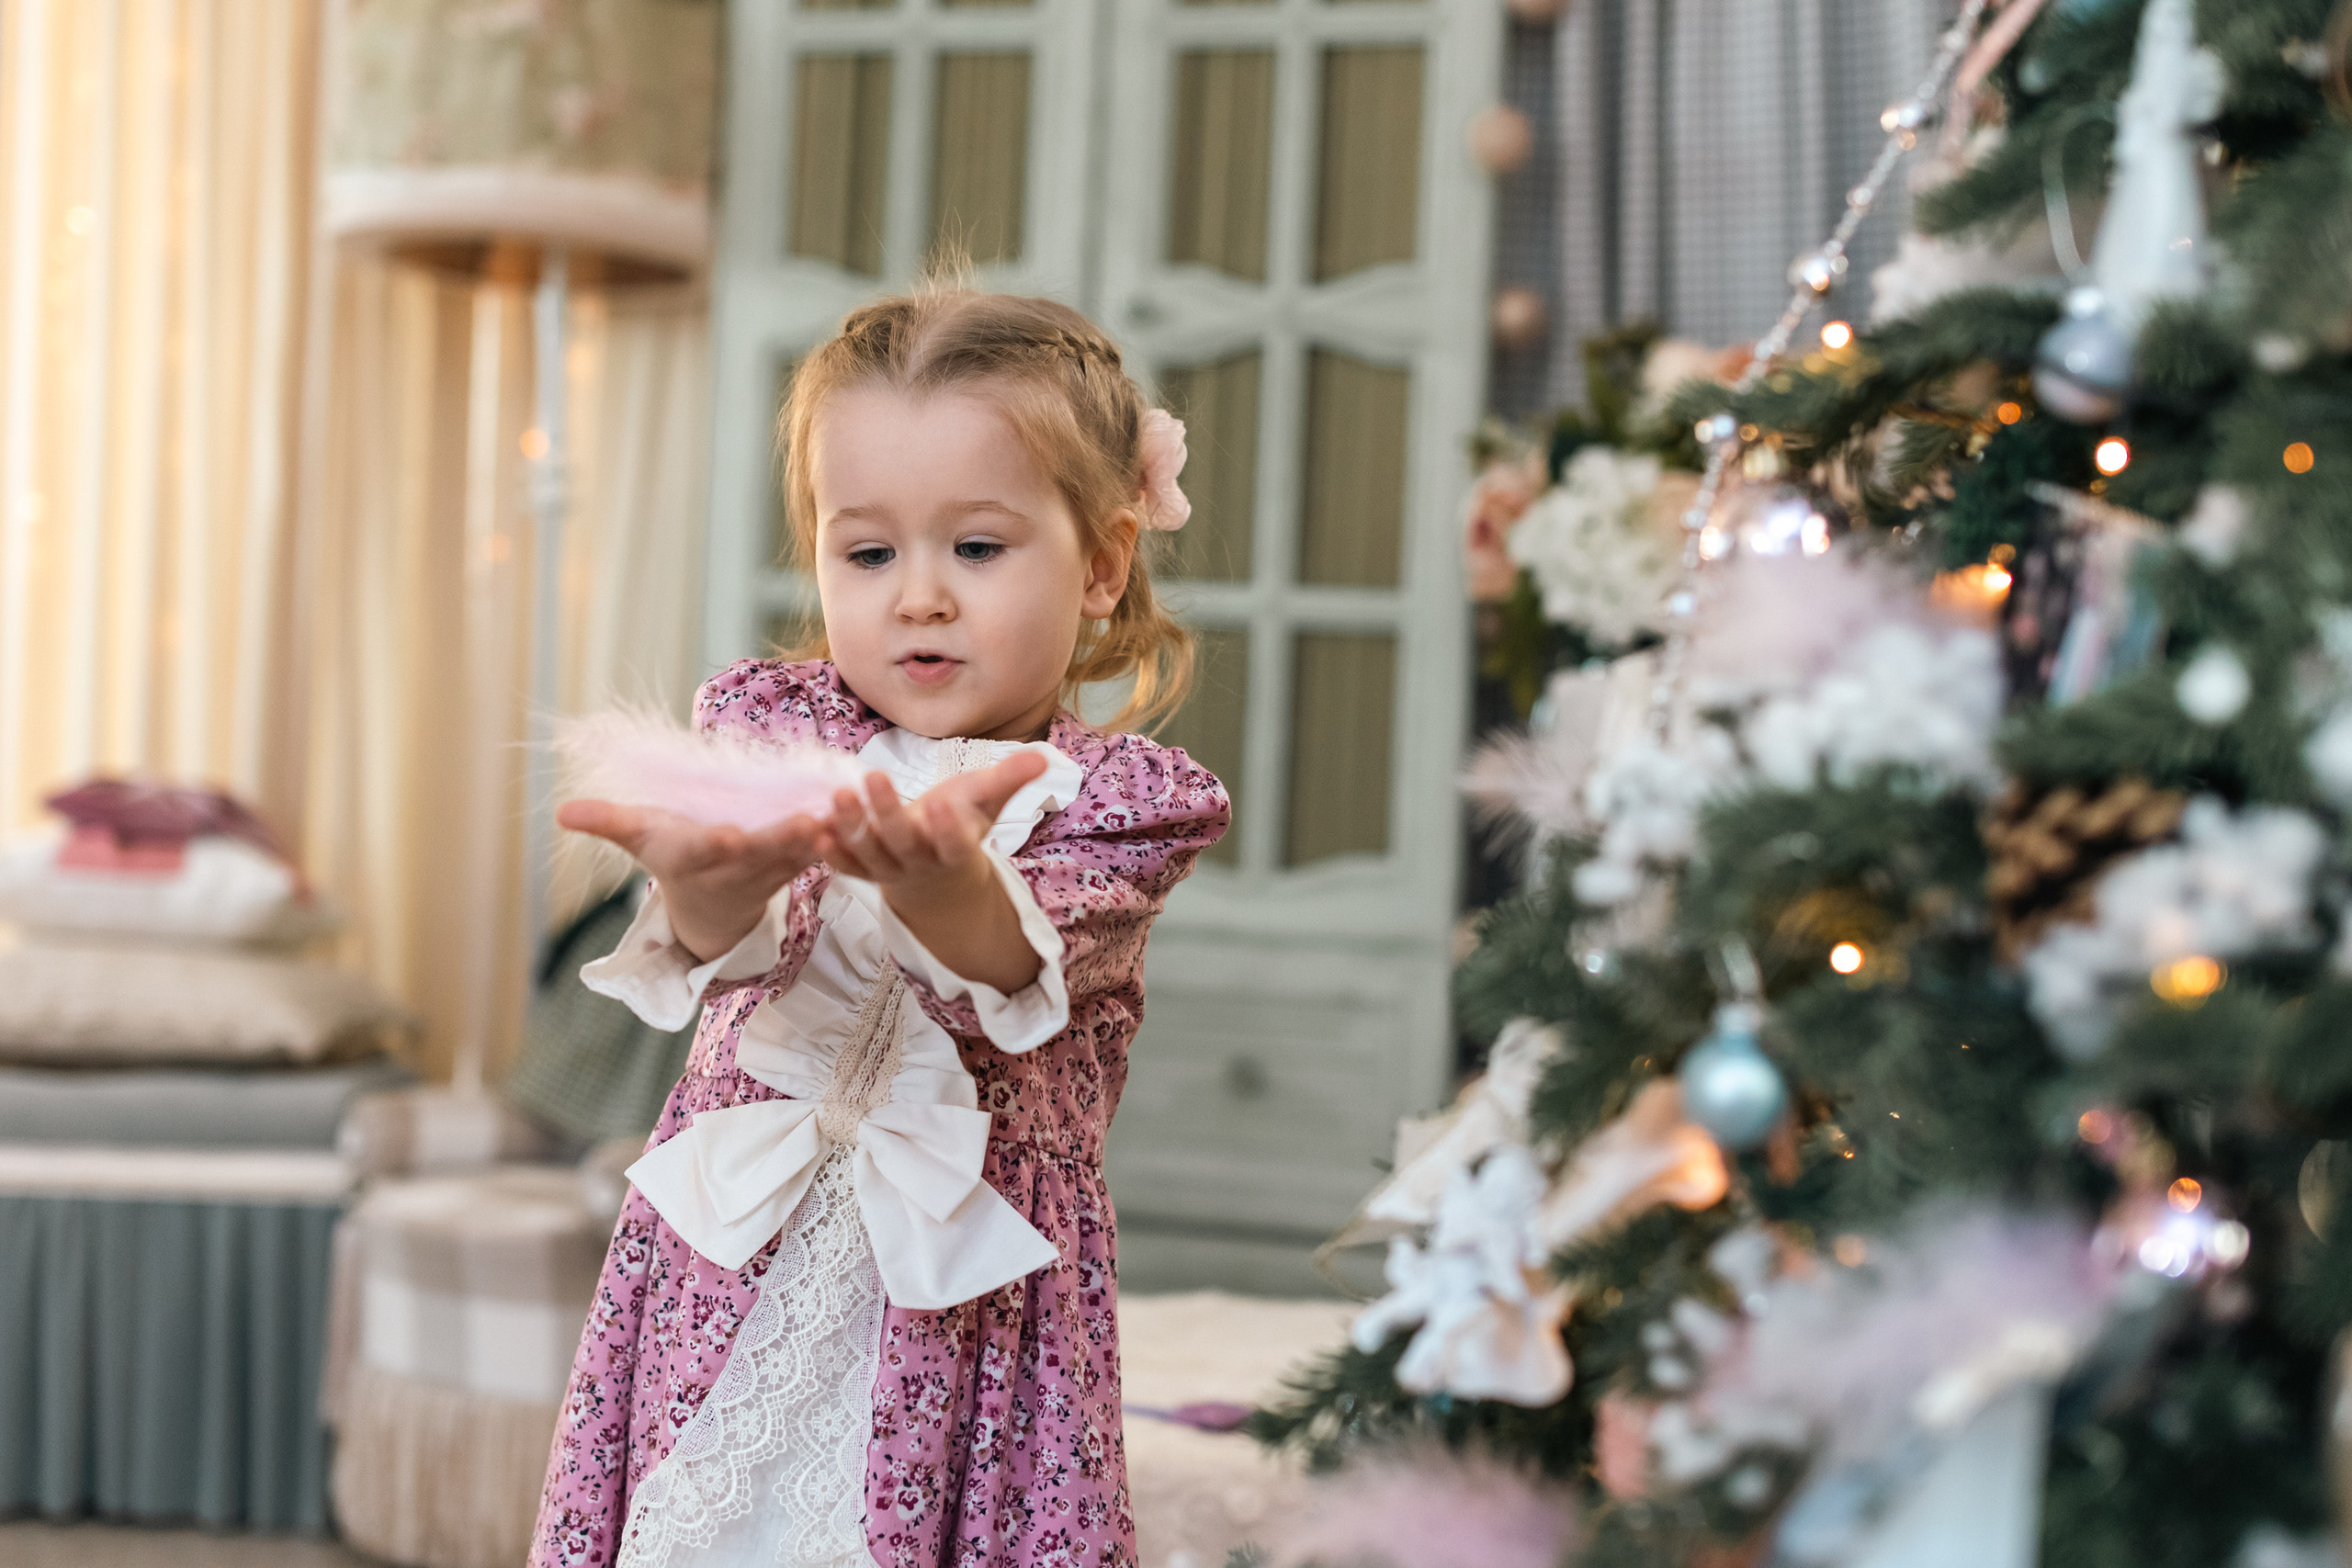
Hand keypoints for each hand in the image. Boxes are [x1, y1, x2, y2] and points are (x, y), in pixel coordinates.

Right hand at [556, 800, 821, 963]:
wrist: (713, 904)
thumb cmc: (672, 854)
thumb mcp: (638, 837)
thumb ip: (606, 822)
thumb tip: (560, 813)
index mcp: (697, 856)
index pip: (705, 851)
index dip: (716, 845)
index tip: (727, 836)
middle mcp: (737, 864)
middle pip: (763, 851)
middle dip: (783, 838)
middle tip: (808, 820)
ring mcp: (772, 867)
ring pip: (801, 851)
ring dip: (825, 834)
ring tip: (847, 810)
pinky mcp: (800, 862)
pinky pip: (824, 848)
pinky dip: (843, 834)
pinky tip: (865, 810)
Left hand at [817, 752, 1049, 993]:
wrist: (936, 875)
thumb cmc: (962, 823)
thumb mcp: (987, 803)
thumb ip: (1011, 779)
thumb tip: (1044, 757)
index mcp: (955, 848)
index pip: (955, 843)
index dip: (948, 828)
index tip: (942, 804)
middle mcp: (920, 862)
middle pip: (903, 843)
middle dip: (888, 813)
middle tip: (874, 776)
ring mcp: (889, 869)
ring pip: (868, 854)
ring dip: (852, 827)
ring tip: (838, 794)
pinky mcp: (863, 870)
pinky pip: (845, 865)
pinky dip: (830, 850)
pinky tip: (815, 827)